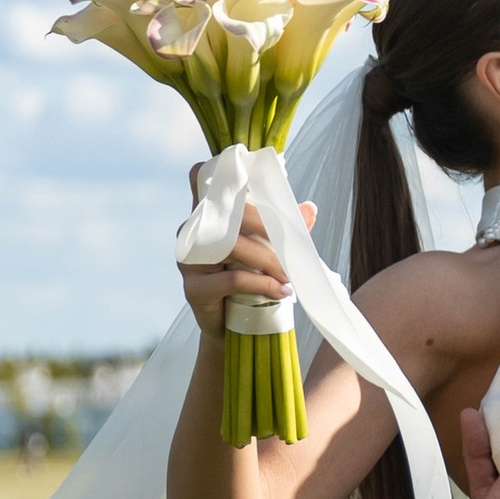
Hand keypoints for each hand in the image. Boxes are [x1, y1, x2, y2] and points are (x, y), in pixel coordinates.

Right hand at [178, 192, 314, 335]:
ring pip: (231, 246)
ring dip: (268, 260)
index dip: (220, 170)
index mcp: (208, 215)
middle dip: (267, 227)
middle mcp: (192, 232)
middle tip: (293, 249)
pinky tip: (280, 292)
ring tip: (290, 276)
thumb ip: (284, 229)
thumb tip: (310, 208)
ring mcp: (189, 260)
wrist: (234, 328)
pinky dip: (262, 284)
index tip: (252, 179)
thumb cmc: (251, 281)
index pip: (200, 178)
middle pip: (229, 212)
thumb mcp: (269, 250)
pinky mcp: (193, 288)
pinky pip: (231, 279)